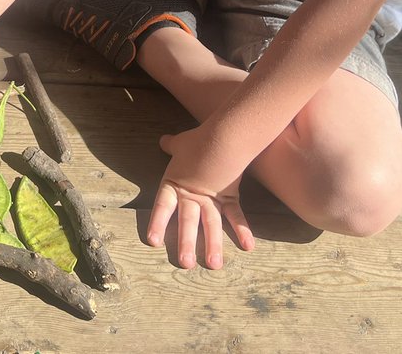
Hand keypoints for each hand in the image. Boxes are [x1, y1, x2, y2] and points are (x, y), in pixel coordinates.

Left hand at [145, 126, 254, 268]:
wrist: (222, 137)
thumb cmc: (198, 140)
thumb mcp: (180, 143)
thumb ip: (171, 145)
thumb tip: (163, 140)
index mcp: (175, 183)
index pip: (163, 206)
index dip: (157, 223)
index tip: (153, 242)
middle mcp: (192, 195)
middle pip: (187, 222)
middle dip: (186, 243)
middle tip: (185, 264)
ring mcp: (212, 198)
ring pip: (211, 225)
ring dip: (213, 245)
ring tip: (214, 265)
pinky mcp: (230, 196)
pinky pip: (236, 215)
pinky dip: (243, 230)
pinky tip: (248, 246)